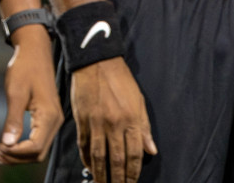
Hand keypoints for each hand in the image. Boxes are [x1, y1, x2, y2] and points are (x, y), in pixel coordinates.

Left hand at [0, 26, 61, 163]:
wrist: (35, 50)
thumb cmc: (26, 67)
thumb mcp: (16, 92)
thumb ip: (13, 120)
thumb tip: (8, 143)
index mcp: (49, 115)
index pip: (35, 147)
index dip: (15, 153)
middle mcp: (55, 119)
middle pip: (38, 152)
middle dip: (17, 158)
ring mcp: (54, 118)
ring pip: (39, 148)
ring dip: (20, 155)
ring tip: (0, 152)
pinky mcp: (49, 116)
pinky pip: (39, 139)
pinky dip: (24, 146)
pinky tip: (10, 144)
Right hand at [71, 56, 156, 182]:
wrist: (97, 62)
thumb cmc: (121, 80)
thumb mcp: (139, 100)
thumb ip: (144, 127)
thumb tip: (151, 149)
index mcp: (131, 119)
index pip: (135, 154)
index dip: (134, 172)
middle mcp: (114, 124)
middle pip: (117, 159)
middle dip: (118, 179)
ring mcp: (96, 124)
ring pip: (99, 157)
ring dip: (101, 175)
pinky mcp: (82, 121)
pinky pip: (85, 146)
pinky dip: (87, 160)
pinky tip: (90, 168)